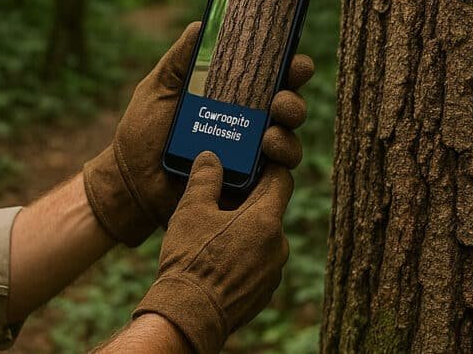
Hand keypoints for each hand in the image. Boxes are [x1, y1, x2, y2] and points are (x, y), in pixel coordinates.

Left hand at [82, 22, 314, 245]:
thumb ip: (180, 59)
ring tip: (269, 133)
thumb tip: (201, 26)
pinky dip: (279, 162)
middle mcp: (247, 122)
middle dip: (293, 100)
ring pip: (288, 138)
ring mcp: (250, 154)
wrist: (131, 181)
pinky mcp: (248, 184)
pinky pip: (278, 174)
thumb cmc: (143, 131)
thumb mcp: (159, 88)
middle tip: (280, 101)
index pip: (270, 76)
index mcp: (231, 94)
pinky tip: (265, 155)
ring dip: (287, 132)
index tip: (294, 61)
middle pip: (287, 105)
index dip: (289, 66)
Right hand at [132, 152, 293, 353]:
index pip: (282, 180)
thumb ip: (205, 179)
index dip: (268, 167)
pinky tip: (218, 258)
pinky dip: (245, 256)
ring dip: (246, 231)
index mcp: (266, 220)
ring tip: (216, 231)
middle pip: (270, 211)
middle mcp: (279, 246)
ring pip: (265, 239)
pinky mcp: (264, 292)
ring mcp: (273, 272)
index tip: (253, 161)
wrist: (190, 314)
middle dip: (249, 202)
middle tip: (223, 197)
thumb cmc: (191, 259)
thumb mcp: (191, 211)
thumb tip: (211, 158)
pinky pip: (259, 264)